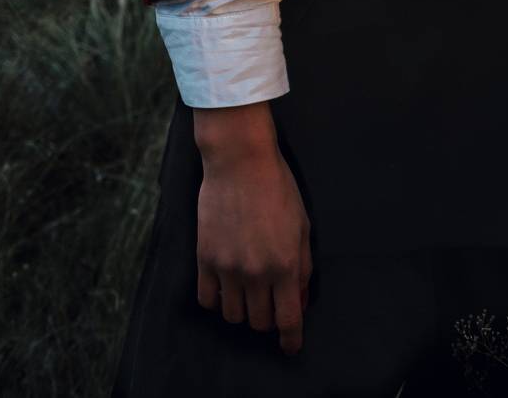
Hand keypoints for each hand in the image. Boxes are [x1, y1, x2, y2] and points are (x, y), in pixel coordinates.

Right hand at [193, 107, 312, 355]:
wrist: (240, 161)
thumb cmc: (277, 188)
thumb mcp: (302, 224)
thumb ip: (303, 266)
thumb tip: (299, 300)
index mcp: (285, 265)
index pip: (287, 320)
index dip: (291, 339)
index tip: (291, 346)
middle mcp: (256, 272)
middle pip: (259, 321)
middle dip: (268, 317)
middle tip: (270, 300)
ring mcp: (227, 267)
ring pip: (233, 315)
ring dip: (243, 309)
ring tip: (247, 290)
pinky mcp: (204, 258)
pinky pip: (207, 299)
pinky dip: (217, 299)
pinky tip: (224, 284)